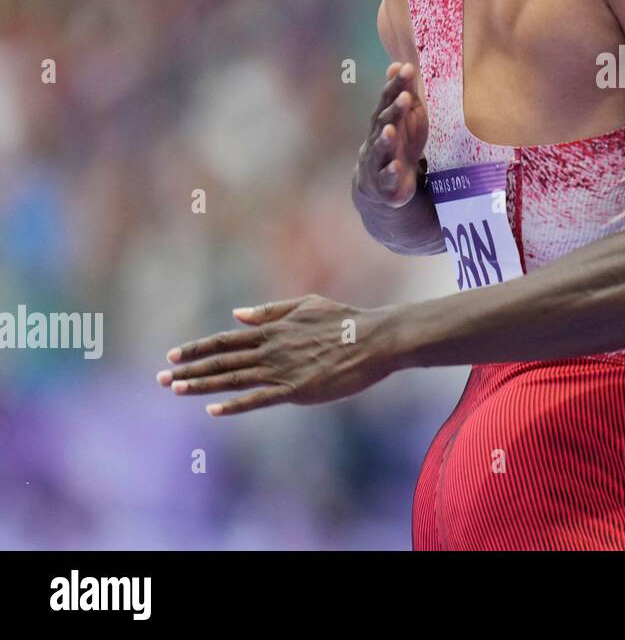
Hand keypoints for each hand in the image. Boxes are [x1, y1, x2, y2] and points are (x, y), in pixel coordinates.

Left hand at [157, 296, 399, 415]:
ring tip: (175, 389)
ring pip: (233, 379)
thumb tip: (236, 315)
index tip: (173, 354)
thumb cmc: (345, 320)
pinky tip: (213, 410)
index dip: (197, 348)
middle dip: (188, 369)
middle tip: (160, 377)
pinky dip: (234, 405)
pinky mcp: (296, 390)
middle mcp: (271, 349)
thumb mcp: (306, 304)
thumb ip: (270, 311)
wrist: (374, 339)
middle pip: (222, 361)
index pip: (225, 340)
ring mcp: (282, 371)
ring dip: (201, 385)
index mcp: (273, 329)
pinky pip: (258, 399)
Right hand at [354, 62, 427, 209]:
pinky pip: (387, 178)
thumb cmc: (399, 145)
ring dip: (386, 140)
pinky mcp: (385, 184)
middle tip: (405, 96)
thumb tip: (398, 64)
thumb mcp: (405, 119)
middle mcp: (378, 139)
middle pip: (384, 122)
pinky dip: (391, 172)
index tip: (407, 68)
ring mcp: (379, 162)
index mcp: (385, 121)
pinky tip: (397, 167)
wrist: (382, 186)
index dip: (397, 85)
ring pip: (381, 150)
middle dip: (394, 109)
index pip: (388, 100)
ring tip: (392, 130)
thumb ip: (403, 93)